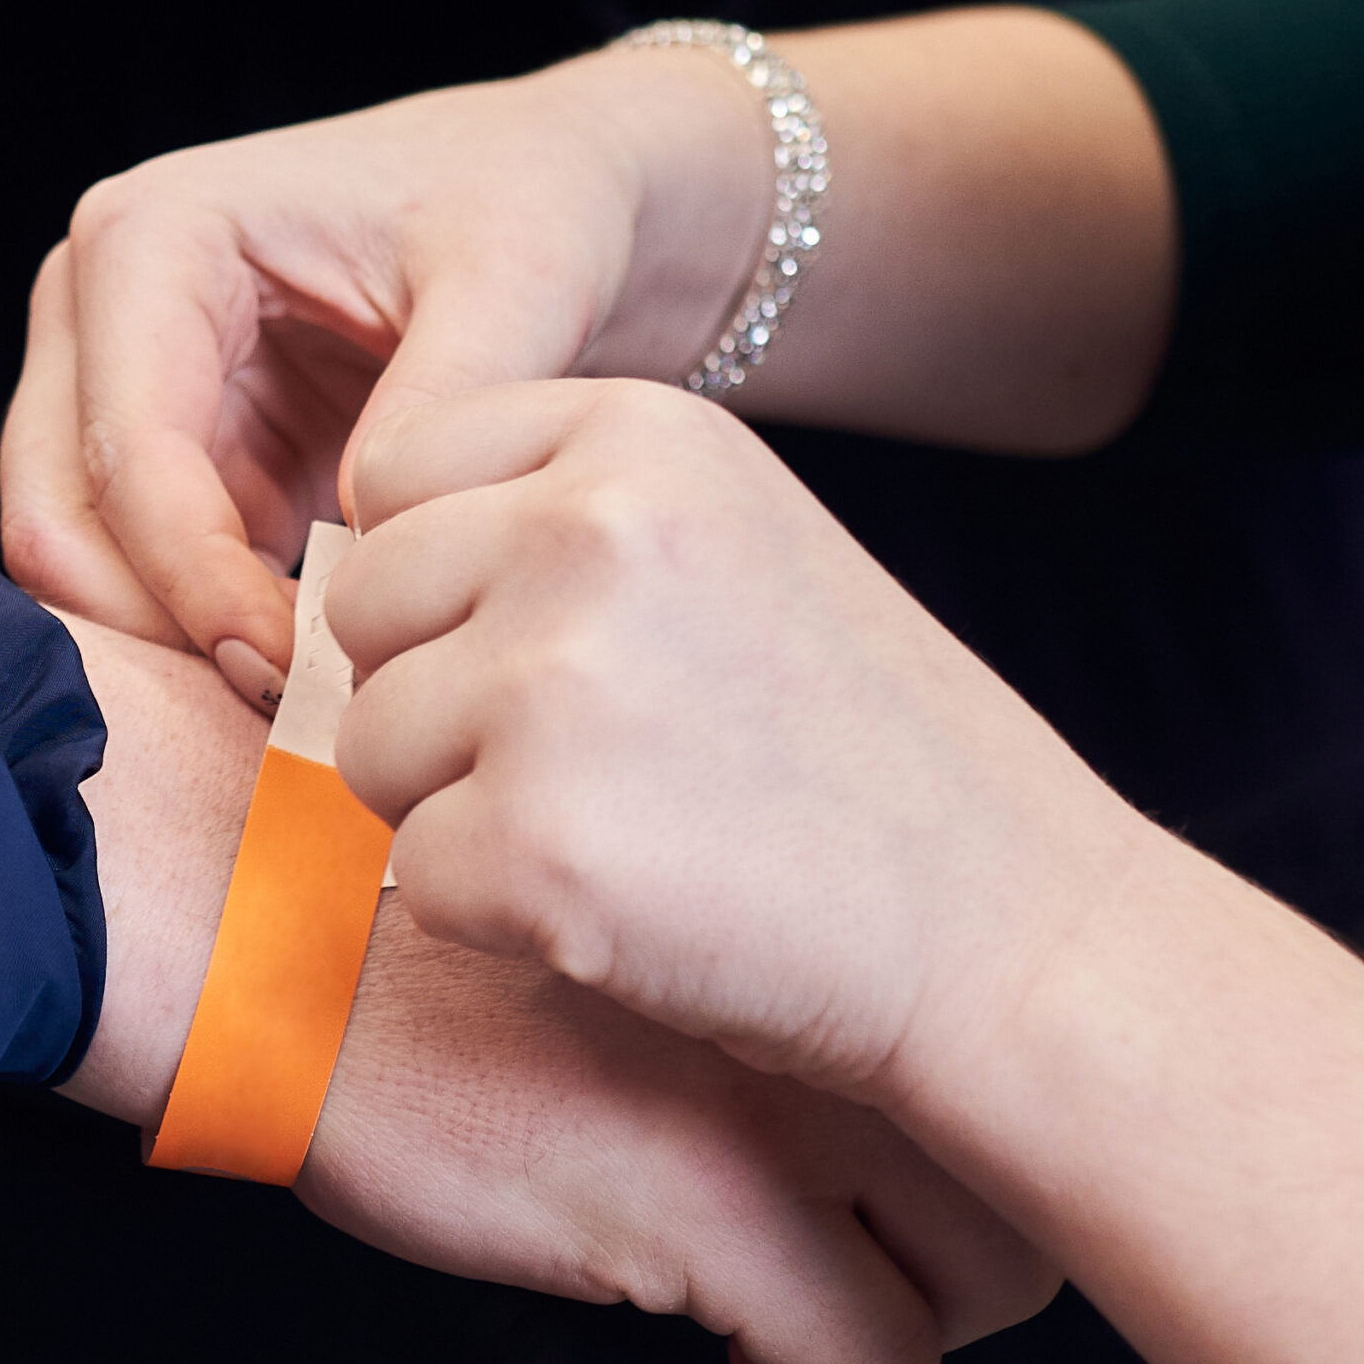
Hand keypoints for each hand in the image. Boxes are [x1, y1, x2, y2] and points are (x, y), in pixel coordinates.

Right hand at [0, 47, 773, 709]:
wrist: (545, 196)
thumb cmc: (525, 203)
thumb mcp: (514, 280)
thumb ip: (440, 399)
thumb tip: (364, 541)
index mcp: (150, 238)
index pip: (127, 454)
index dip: (200, 585)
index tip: (297, 669)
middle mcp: (98, 311)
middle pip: (60, 525)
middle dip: (165, 634)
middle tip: (294, 710)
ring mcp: (116, 391)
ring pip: (85, 574)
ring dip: (181, 652)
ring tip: (315, 700)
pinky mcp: (171, 465)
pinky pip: (149, 587)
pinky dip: (214, 644)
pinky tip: (317, 677)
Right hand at [54, 608, 1058, 1363]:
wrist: (261, 927)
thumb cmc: (396, 896)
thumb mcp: (592, 845)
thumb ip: (712, 884)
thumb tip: (781, 959)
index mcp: (804, 869)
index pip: (1001, 1000)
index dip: (985, 1096)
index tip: (913, 1140)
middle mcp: (829, 970)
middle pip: (1036, 1138)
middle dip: (987, 1221)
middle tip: (892, 1244)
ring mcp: (789, 1092)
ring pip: (993, 1264)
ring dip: (922, 1309)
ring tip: (821, 1301)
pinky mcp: (715, 1214)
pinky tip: (752, 1363)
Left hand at [327, 377, 1149, 1107]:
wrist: (1014, 929)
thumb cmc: (865, 758)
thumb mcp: (731, 550)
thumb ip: (555, 522)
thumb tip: (349, 558)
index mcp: (636, 434)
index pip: (397, 476)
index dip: (444, 584)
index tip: (552, 654)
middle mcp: (582, 530)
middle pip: (360, 607)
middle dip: (433, 696)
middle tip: (588, 765)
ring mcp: (551, 685)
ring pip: (364, 747)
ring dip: (455, 810)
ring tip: (623, 833)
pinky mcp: (529, 843)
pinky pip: (412, 878)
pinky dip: (495, 918)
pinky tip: (628, 911)